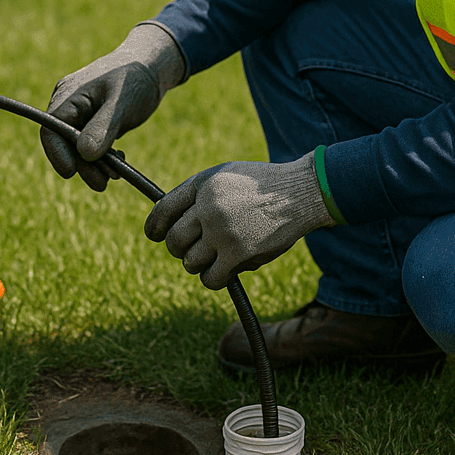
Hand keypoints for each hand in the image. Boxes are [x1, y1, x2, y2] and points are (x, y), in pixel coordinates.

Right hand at [41, 22, 184, 190]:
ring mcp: (81, 113)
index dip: (57, 154)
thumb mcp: (122, 103)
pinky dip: (103, 157)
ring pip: (78, 147)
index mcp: (69, 95)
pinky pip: (91, 144)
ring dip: (94, 165)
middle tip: (103, 183)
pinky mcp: (93, 121)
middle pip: (64, 142)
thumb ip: (103, 127)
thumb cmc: (137, 77)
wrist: (153, 66)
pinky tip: (119, 162)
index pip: (50, 129)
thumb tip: (84, 154)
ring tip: (115, 175)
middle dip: (82, 165)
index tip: (71, 173)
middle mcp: (70, 104)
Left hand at [143, 155, 332, 289]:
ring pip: (190, 263)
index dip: (154, 227)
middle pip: (173, 241)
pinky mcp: (238, 254)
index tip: (154, 235)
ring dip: (199, 264)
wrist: (300, 194)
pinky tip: (224, 271)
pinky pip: (210, 278)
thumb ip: (199, 195)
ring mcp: (222, 232)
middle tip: (192, 249)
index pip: (163, 210)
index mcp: (203, 184)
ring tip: (215, 257)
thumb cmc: (263, 185)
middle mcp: (208, 207)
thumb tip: (170, 222)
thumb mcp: (226, 176)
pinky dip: (213, 278)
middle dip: (179, 249)